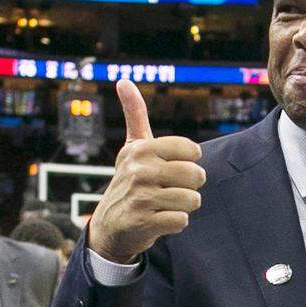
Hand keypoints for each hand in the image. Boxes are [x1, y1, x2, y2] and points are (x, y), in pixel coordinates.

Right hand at [88, 80, 205, 263]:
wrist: (110, 226)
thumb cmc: (129, 182)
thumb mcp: (132, 148)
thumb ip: (134, 114)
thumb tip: (124, 80)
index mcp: (140, 149)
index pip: (191, 150)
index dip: (189, 162)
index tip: (171, 168)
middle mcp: (139, 171)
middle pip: (196, 175)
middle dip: (190, 186)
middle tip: (171, 189)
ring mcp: (140, 197)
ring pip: (192, 199)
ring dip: (184, 206)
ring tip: (165, 205)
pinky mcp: (143, 222)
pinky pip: (182, 220)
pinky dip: (176, 223)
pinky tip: (160, 220)